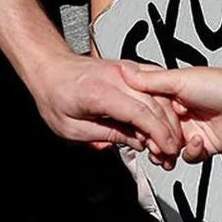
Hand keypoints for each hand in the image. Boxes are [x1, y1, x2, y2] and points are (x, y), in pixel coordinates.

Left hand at [28, 56, 182, 166]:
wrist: (51, 68)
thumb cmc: (56, 95)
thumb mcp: (72, 128)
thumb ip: (107, 134)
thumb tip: (136, 142)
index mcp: (100, 91)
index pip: (140, 112)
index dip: (157, 133)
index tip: (166, 149)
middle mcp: (117, 76)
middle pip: (155, 103)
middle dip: (168, 131)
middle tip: (170, 153)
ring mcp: (126, 70)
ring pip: (160, 93)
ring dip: (170, 119)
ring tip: (168, 142)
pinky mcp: (131, 70)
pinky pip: (156, 86)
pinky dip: (166, 104)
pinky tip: (166, 121)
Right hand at [122, 64, 221, 162]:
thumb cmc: (216, 85)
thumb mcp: (178, 79)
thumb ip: (151, 81)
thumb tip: (127, 72)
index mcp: (172, 97)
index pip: (148, 113)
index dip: (141, 121)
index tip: (136, 125)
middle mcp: (180, 115)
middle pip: (156, 134)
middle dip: (152, 140)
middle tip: (151, 140)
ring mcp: (191, 131)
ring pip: (169, 149)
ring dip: (167, 151)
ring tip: (170, 147)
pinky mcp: (203, 146)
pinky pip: (189, 156)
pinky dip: (191, 152)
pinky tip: (197, 141)